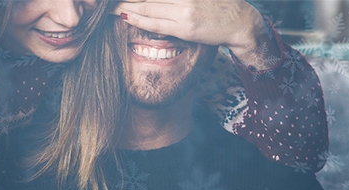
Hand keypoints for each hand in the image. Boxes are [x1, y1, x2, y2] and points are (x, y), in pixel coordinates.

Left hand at [113, 0, 278, 69]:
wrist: (240, 22)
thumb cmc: (218, 5)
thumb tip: (152, 0)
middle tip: (108, 1)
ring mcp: (184, 11)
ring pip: (148, 7)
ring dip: (127, 6)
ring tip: (111, 7)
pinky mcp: (185, 28)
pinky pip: (156, 23)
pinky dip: (139, 19)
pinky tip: (126, 16)